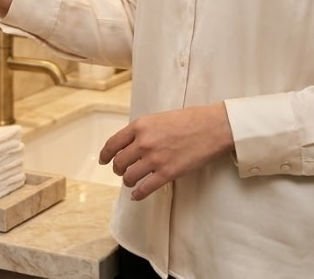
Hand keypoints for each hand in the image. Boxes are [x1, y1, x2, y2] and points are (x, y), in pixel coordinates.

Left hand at [99, 103, 233, 199]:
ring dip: (128, 181)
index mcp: (140, 126)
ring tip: (132, 181)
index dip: (105, 154)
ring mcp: (155, 159)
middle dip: (118, 169)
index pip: (113, 143)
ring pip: (129, 177)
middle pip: (119, 162)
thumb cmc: (187, 120)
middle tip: (122, 171)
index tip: (103, 160)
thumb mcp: (158, 118)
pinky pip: (145, 188)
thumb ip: (142, 131)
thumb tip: (130, 145)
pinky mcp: (168, 173)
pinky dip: (138, 194)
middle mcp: (144, 142)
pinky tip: (137, 195)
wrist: (211, 127)